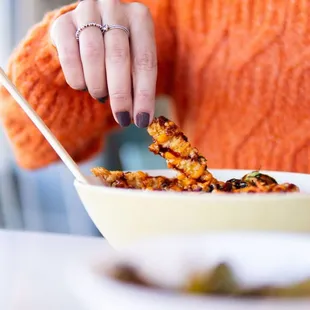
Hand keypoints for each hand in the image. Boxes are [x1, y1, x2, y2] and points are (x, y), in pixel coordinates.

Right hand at [50, 0, 156, 127]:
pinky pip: (68, 56)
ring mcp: (86, 11)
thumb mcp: (134, 63)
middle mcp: (114, 8)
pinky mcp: (62, 22)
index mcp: (139, 18)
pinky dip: (77, 78)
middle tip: (121, 118)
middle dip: (121, 95)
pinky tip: (83, 86)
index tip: (141, 120)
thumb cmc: (118, 52)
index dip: (144, 95)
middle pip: (118, 57)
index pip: (145, 61)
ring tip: (101, 96)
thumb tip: (141, 119)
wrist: (87, 29)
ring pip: (92, 55)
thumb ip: (138, 86)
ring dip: (98, 85)